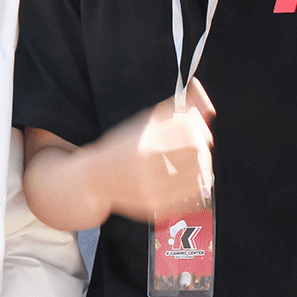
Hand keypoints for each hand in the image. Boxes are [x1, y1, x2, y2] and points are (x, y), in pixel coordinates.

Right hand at [91, 78, 215, 221]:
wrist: (95, 180)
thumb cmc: (120, 149)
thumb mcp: (141, 124)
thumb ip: (172, 111)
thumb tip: (198, 90)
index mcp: (143, 143)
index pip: (190, 134)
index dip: (199, 130)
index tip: (197, 130)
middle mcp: (148, 167)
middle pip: (197, 153)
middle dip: (201, 148)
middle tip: (194, 146)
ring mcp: (153, 189)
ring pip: (199, 175)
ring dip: (201, 166)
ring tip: (189, 162)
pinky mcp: (157, 206)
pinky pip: (191, 195)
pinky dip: (194, 184)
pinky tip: (183, 178)